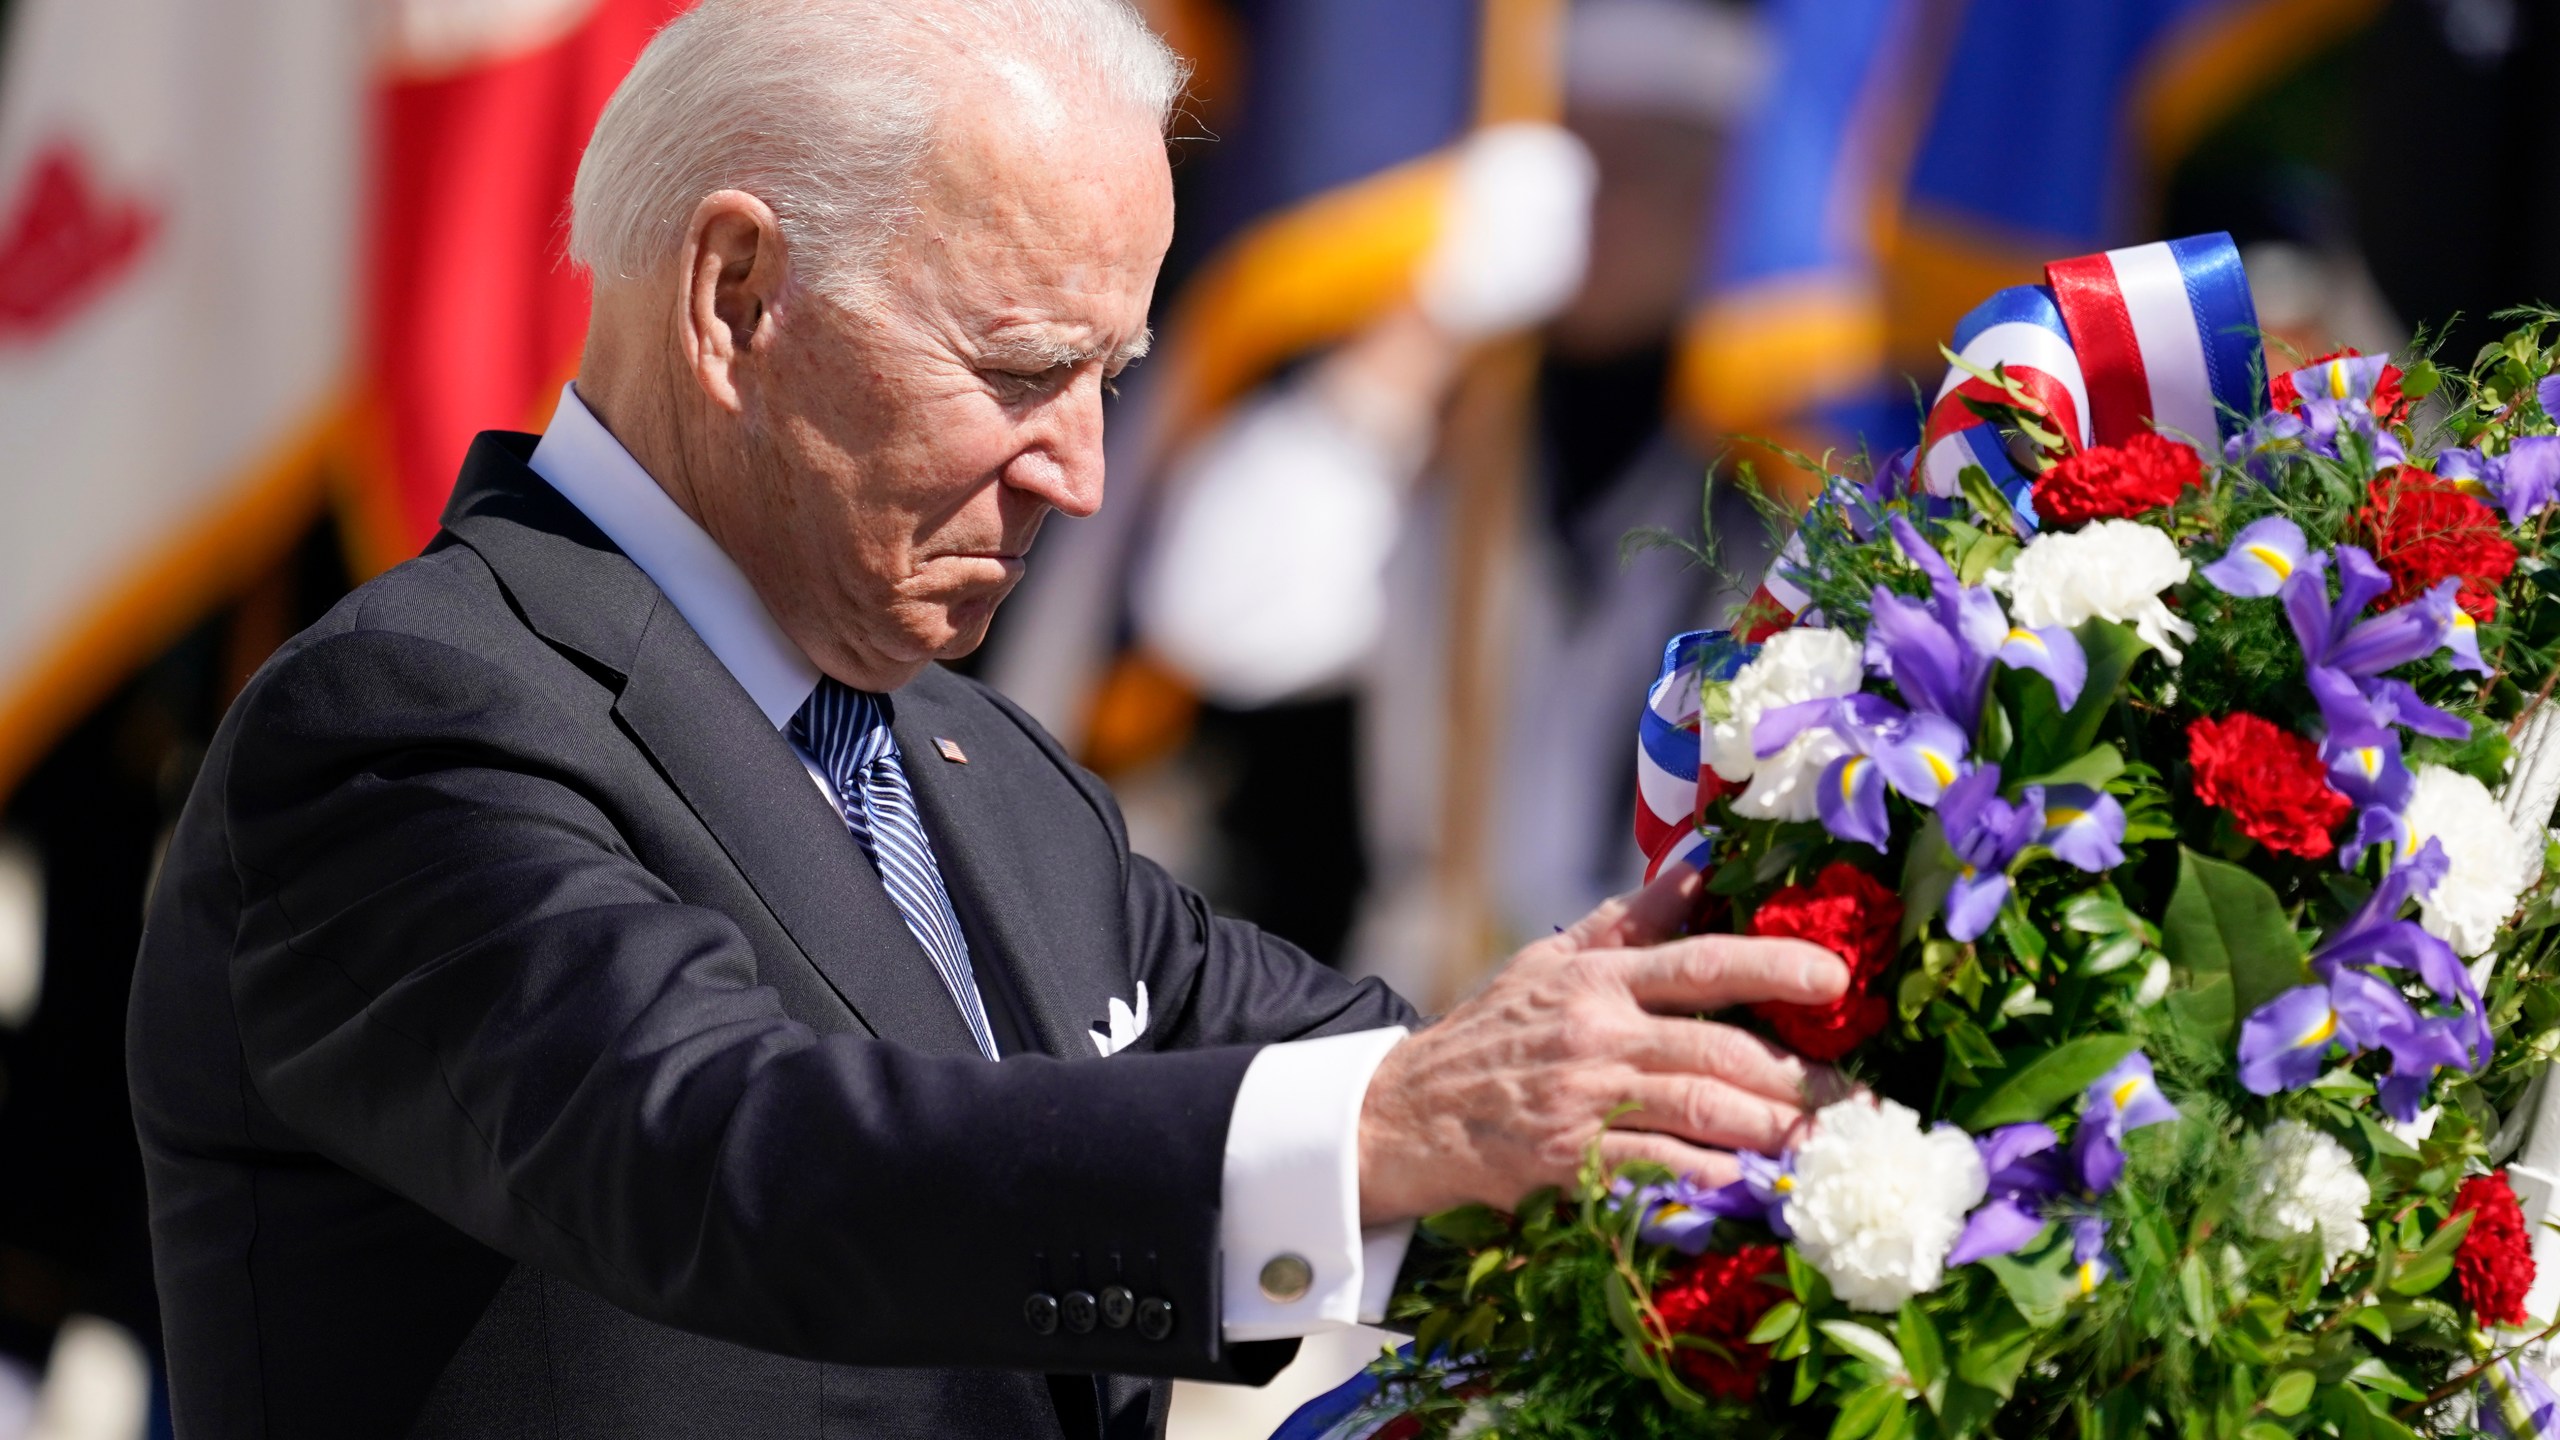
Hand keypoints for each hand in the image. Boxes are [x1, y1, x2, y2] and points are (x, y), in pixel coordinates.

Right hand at [1356, 864, 1848, 1224]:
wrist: (1404, 1114)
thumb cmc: (1490, 1035)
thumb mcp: (1548, 963)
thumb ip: (1629, 922)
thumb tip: (1699, 866)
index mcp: (1596, 979)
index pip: (1698, 962)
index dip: (1772, 966)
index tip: (1836, 978)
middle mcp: (1596, 1035)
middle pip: (1717, 1049)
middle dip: (1799, 1075)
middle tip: (1860, 1095)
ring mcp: (1584, 1100)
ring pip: (1701, 1110)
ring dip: (1774, 1130)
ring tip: (1827, 1141)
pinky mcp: (1572, 1161)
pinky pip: (1660, 1170)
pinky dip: (1714, 1179)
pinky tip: (1755, 1185)